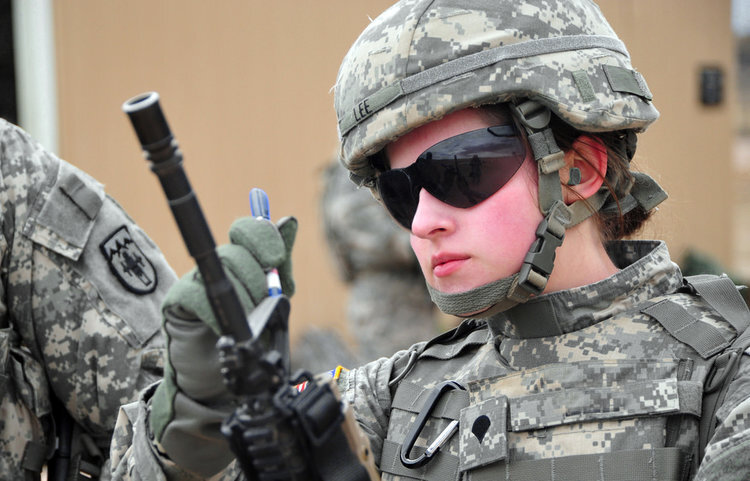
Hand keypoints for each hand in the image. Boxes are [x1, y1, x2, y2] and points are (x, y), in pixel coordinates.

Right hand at [149, 215, 296, 476]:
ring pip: (219, 269)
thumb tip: (287, 222)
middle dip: (256, 276)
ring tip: (249, 320)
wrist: (219, 386)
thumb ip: (280, 268)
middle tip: (264, 301)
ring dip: (242, 295)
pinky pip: (196, 294)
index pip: (246, 231)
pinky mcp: (176, 304)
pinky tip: (226, 328)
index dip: (261, 237)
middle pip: (235, 250)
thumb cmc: (247, 345)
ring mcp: (194, 283)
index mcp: (240, 265)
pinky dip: (217, 312)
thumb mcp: (274, 305)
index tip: (275, 257)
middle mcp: (216, 269)